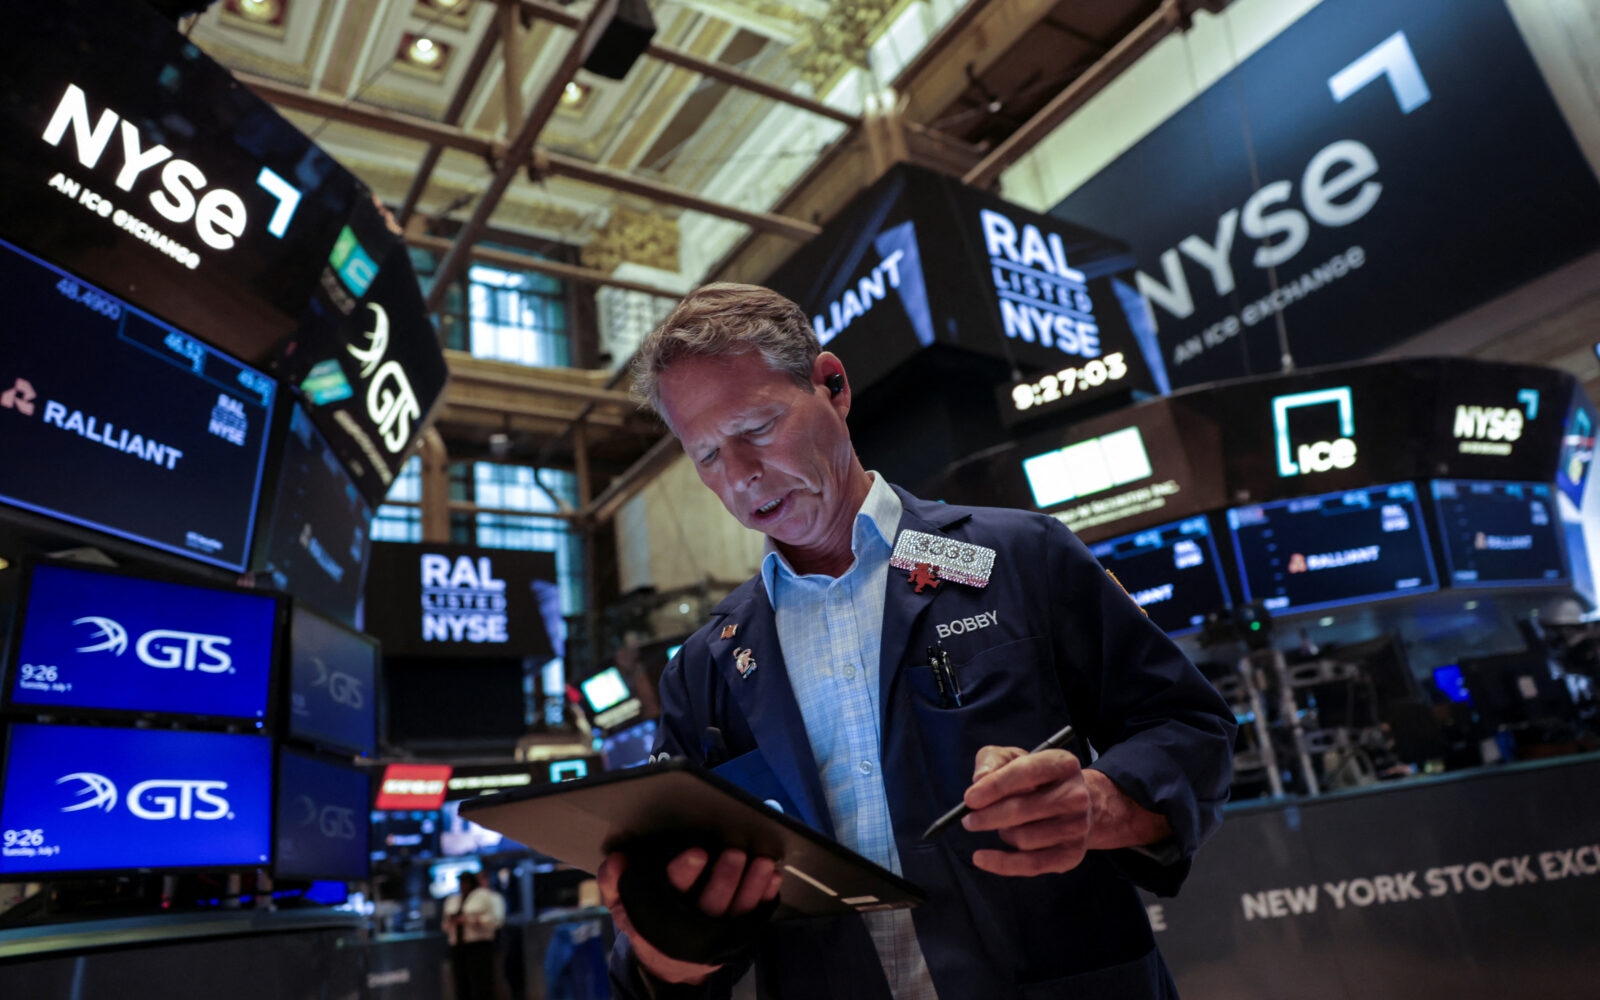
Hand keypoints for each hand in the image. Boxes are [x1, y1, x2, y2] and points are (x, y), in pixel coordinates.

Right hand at [597, 847, 781, 984]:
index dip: (684, 872)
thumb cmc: (647, 922)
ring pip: (737, 912)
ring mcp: (716, 934)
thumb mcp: (624, 906)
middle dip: (725, 878)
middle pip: (711, 904)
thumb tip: (616, 860)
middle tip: (736, 853)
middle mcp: (690, 928)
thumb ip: (614, 882)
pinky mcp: (736, 936)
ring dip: (752, 886)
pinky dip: (765, 897)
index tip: (698, 852)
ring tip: (763, 862)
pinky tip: (773, 878)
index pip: (671, 890)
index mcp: (660, 916)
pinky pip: (755, 917)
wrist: (668, 962)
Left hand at [960, 745, 1090, 875]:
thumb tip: (979, 779)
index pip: (1026, 773)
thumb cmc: (1036, 779)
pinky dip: (1002, 864)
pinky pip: (1031, 864)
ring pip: (1023, 838)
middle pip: (1022, 810)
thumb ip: (993, 760)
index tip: (969, 799)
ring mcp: (1077, 826)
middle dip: (987, 816)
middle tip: (968, 819)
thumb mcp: (1014, 758)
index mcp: (1062, 764)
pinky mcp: (1071, 854)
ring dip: (1003, 833)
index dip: (995, 786)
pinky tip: (981, 858)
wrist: (1075, 805)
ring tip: (1003, 825)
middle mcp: (1076, 795)